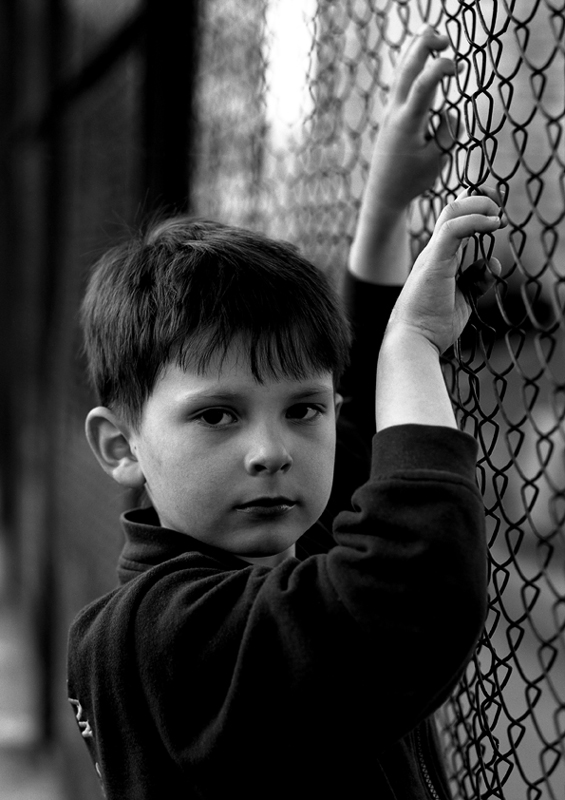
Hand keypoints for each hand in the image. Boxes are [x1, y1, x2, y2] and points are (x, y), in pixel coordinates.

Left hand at [367, 26, 457, 213]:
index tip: (458, 67)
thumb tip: (449, 112)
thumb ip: (448, 132)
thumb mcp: (437, 160)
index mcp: (408, 122)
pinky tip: (421, 61)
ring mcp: (390, 112)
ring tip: (433, 36)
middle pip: (407, 69)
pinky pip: (401, 85)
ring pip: (401, 73)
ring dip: (416, 53)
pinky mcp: (391, 117)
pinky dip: (412, 68)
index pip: (424, 84)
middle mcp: (396, 112)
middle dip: (424, 47)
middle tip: (444, 39)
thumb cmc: (411, 181)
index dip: (441, 68)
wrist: (383, 194)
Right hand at [386, 187, 504, 353]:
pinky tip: (492, 223)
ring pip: (452, 213)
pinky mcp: (434, 261)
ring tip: (499, 214)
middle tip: (500, 207)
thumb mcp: (463, 299)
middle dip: (479, 201)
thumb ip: (476, 280)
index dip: (475, 212)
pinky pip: (453, 229)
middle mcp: (433, 252)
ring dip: (479, 206)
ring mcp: (432, 255)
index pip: (455, 223)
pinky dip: (475, 220)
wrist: (414, 340)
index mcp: (438, 260)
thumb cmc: (432, 324)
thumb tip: (493, 264)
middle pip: (452, 210)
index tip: (497, 217)